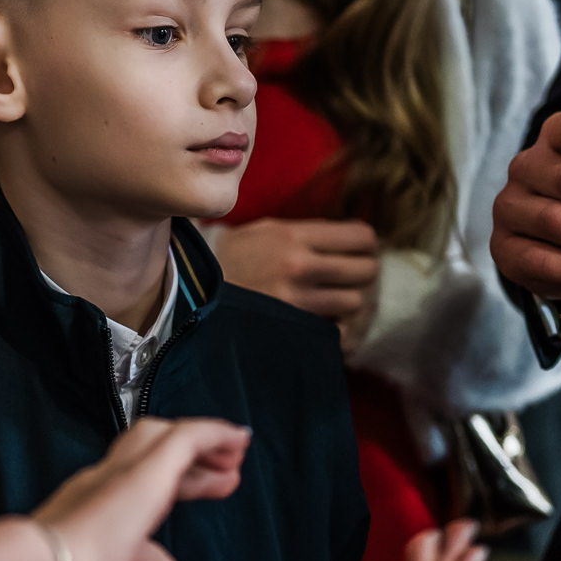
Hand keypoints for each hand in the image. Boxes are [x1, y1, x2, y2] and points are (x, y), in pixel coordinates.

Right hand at [29, 417, 248, 560]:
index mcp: (78, 540)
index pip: (143, 559)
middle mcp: (93, 502)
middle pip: (148, 475)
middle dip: (188, 475)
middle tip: (224, 478)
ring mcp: (115, 484)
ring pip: (158, 442)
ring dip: (199, 444)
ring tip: (235, 450)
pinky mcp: (139, 476)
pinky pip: (182, 442)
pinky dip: (210, 435)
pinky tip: (236, 438)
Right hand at [214, 218, 380, 350]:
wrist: (194, 294)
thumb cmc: (231, 259)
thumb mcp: (264, 231)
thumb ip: (304, 232)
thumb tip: (345, 238)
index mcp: (294, 236)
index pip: (361, 237)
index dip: (366, 245)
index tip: (359, 251)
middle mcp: (299, 265)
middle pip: (366, 270)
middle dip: (364, 273)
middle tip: (353, 276)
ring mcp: (296, 300)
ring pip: (354, 301)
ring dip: (349, 302)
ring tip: (336, 299)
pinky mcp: (291, 327)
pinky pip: (335, 329)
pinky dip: (335, 327)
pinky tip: (324, 321)